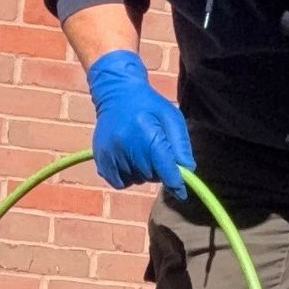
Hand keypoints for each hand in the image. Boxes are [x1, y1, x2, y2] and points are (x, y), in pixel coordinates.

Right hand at [85, 49, 194, 201]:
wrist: (117, 94)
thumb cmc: (149, 106)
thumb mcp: (171, 117)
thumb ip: (180, 144)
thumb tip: (187, 170)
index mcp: (147, 134)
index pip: (164, 168)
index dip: (176, 184)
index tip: (182, 194)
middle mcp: (126, 146)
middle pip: (151, 176)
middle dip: (159, 169)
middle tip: (155, 151)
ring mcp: (111, 155)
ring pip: (137, 180)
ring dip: (143, 172)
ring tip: (140, 151)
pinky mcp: (101, 160)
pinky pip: (119, 182)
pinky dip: (128, 176)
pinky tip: (129, 160)